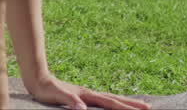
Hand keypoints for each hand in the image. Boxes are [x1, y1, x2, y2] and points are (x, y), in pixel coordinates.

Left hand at [26, 75, 151, 109]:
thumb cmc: (45, 90)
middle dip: (132, 104)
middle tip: (149, 107)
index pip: (111, 103)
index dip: (126, 107)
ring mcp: (86, 95)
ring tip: (137, 105)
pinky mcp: (82, 97)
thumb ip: (69, 101)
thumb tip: (82, 109)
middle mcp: (89, 94)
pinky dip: (112, 103)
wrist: (37, 79)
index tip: (143, 109)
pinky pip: (102, 101)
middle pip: (115, 99)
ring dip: (124, 102)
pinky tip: (112, 105)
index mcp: (87, 95)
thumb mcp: (56, 96)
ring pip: (110, 99)